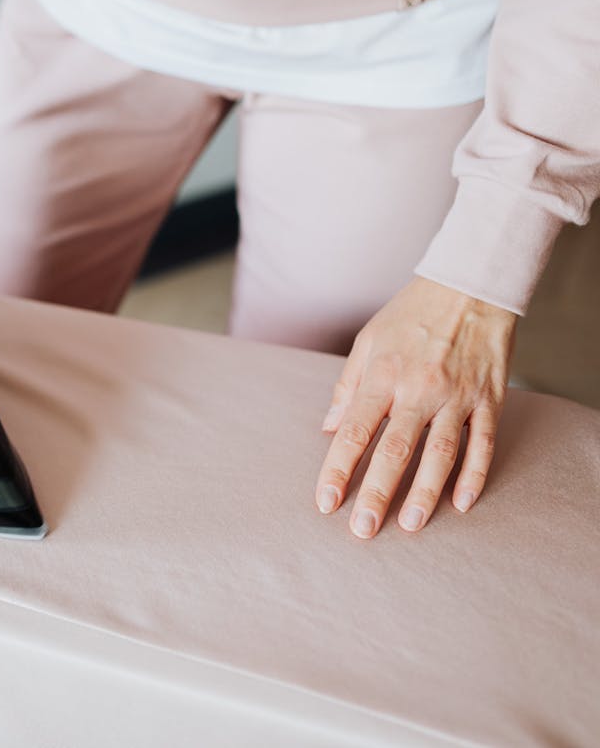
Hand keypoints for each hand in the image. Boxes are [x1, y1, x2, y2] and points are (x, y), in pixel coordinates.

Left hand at [315, 276, 516, 537]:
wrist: (469, 286)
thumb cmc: (410, 315)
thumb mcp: (368, 341)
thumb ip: (347, 386)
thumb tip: (327, 428)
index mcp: (383, 375)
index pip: (354, 431)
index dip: (339, 469)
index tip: (326, 501)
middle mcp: (419, 389)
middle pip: (395, 450)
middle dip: (377, 493)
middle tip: (362, 529)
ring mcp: (457, 396)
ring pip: (440, 454)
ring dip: (424, 493)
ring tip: (410, 525)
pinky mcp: (489, 399)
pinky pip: (482, 443)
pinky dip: (474, 475)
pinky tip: (462, 503)